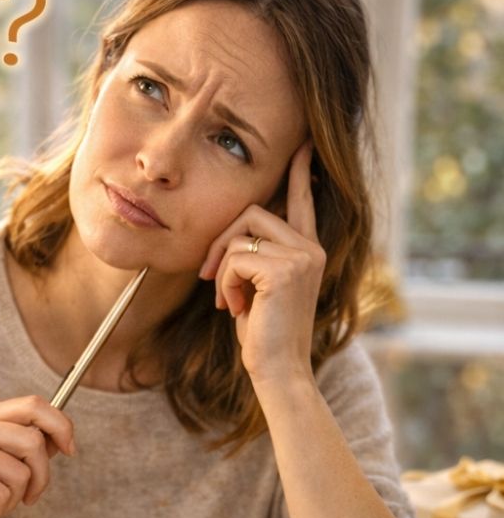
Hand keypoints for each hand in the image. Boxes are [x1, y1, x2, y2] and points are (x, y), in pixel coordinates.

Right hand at [0, 395, 75, 517]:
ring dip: (14, 501)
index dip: (61, 425)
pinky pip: (2, 494)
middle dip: (41, 478)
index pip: (33, 404)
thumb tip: (62, 439)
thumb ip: (25, 450)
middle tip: (28, 499)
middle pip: (34, 441)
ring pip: (21, 473)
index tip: (71, 450)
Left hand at [198, 142, 323, 386]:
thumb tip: (231, 240)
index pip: (302, 201)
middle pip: (252, 212)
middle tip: (208, 276)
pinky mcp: (284, 270)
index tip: (304, 146)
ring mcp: (301, 257)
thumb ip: (254, 260)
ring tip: (226, 300)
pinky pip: (235, 259)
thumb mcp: (257, 290)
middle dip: (220, 242)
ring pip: (240, 236)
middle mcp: (310, 248)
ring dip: (221, 269)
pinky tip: (232, 309)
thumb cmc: (264, 336)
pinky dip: (224, 284)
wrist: (278, 370)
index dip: (300, 173)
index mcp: (308, 251)